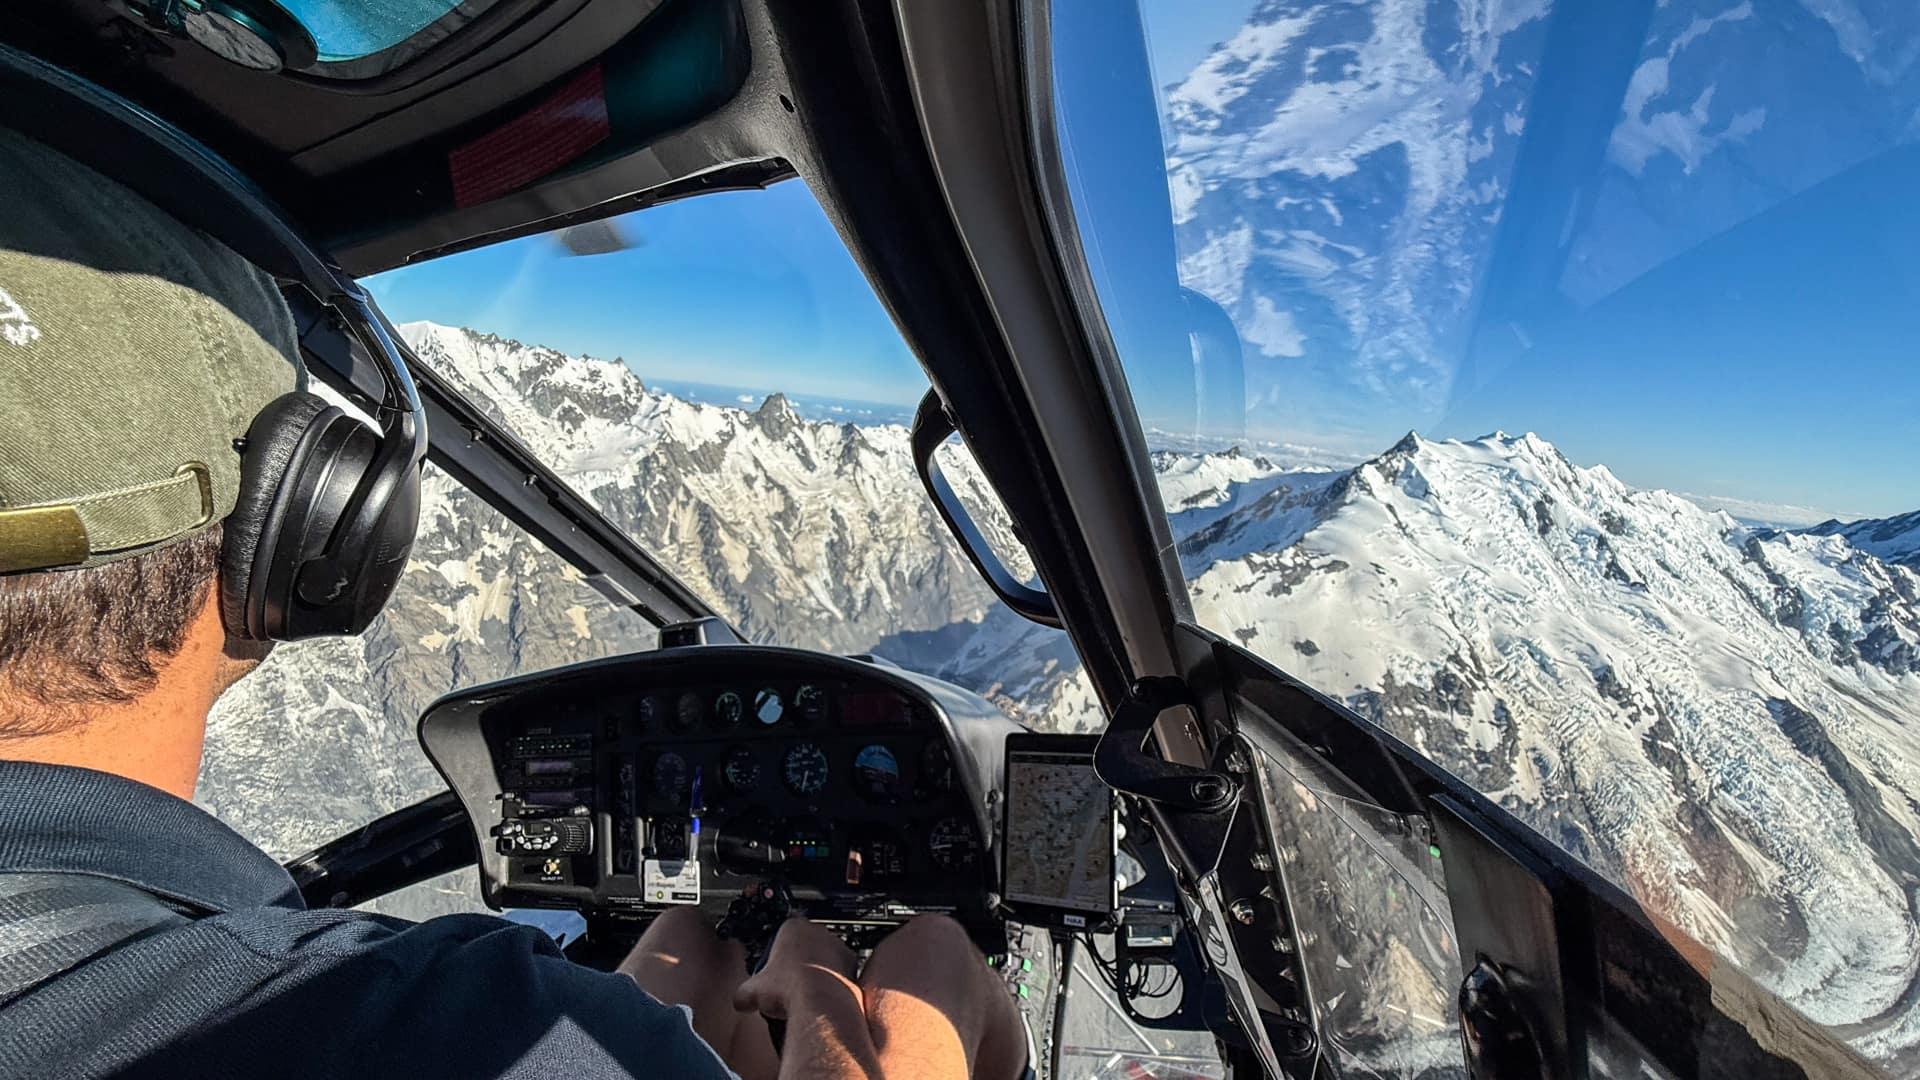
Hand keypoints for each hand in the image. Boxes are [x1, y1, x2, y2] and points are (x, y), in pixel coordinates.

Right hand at [733, 917, 860, 1020]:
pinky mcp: (852, 966)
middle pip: (804, 944)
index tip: (772, 965)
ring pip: (824, 957)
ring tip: (802, 994)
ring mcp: (837, 948)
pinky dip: (831, 983)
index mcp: (792, 927)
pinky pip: (839, 973)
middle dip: (796, 961)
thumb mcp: (752, 991)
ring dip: (815, 972)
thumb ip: (743, 992)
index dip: (775, 951)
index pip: (780, 932)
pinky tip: (819, 999)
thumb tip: (740, 1001)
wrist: (819, 1005)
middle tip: (786, 982)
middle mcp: (818, 932)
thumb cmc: (789, 988)